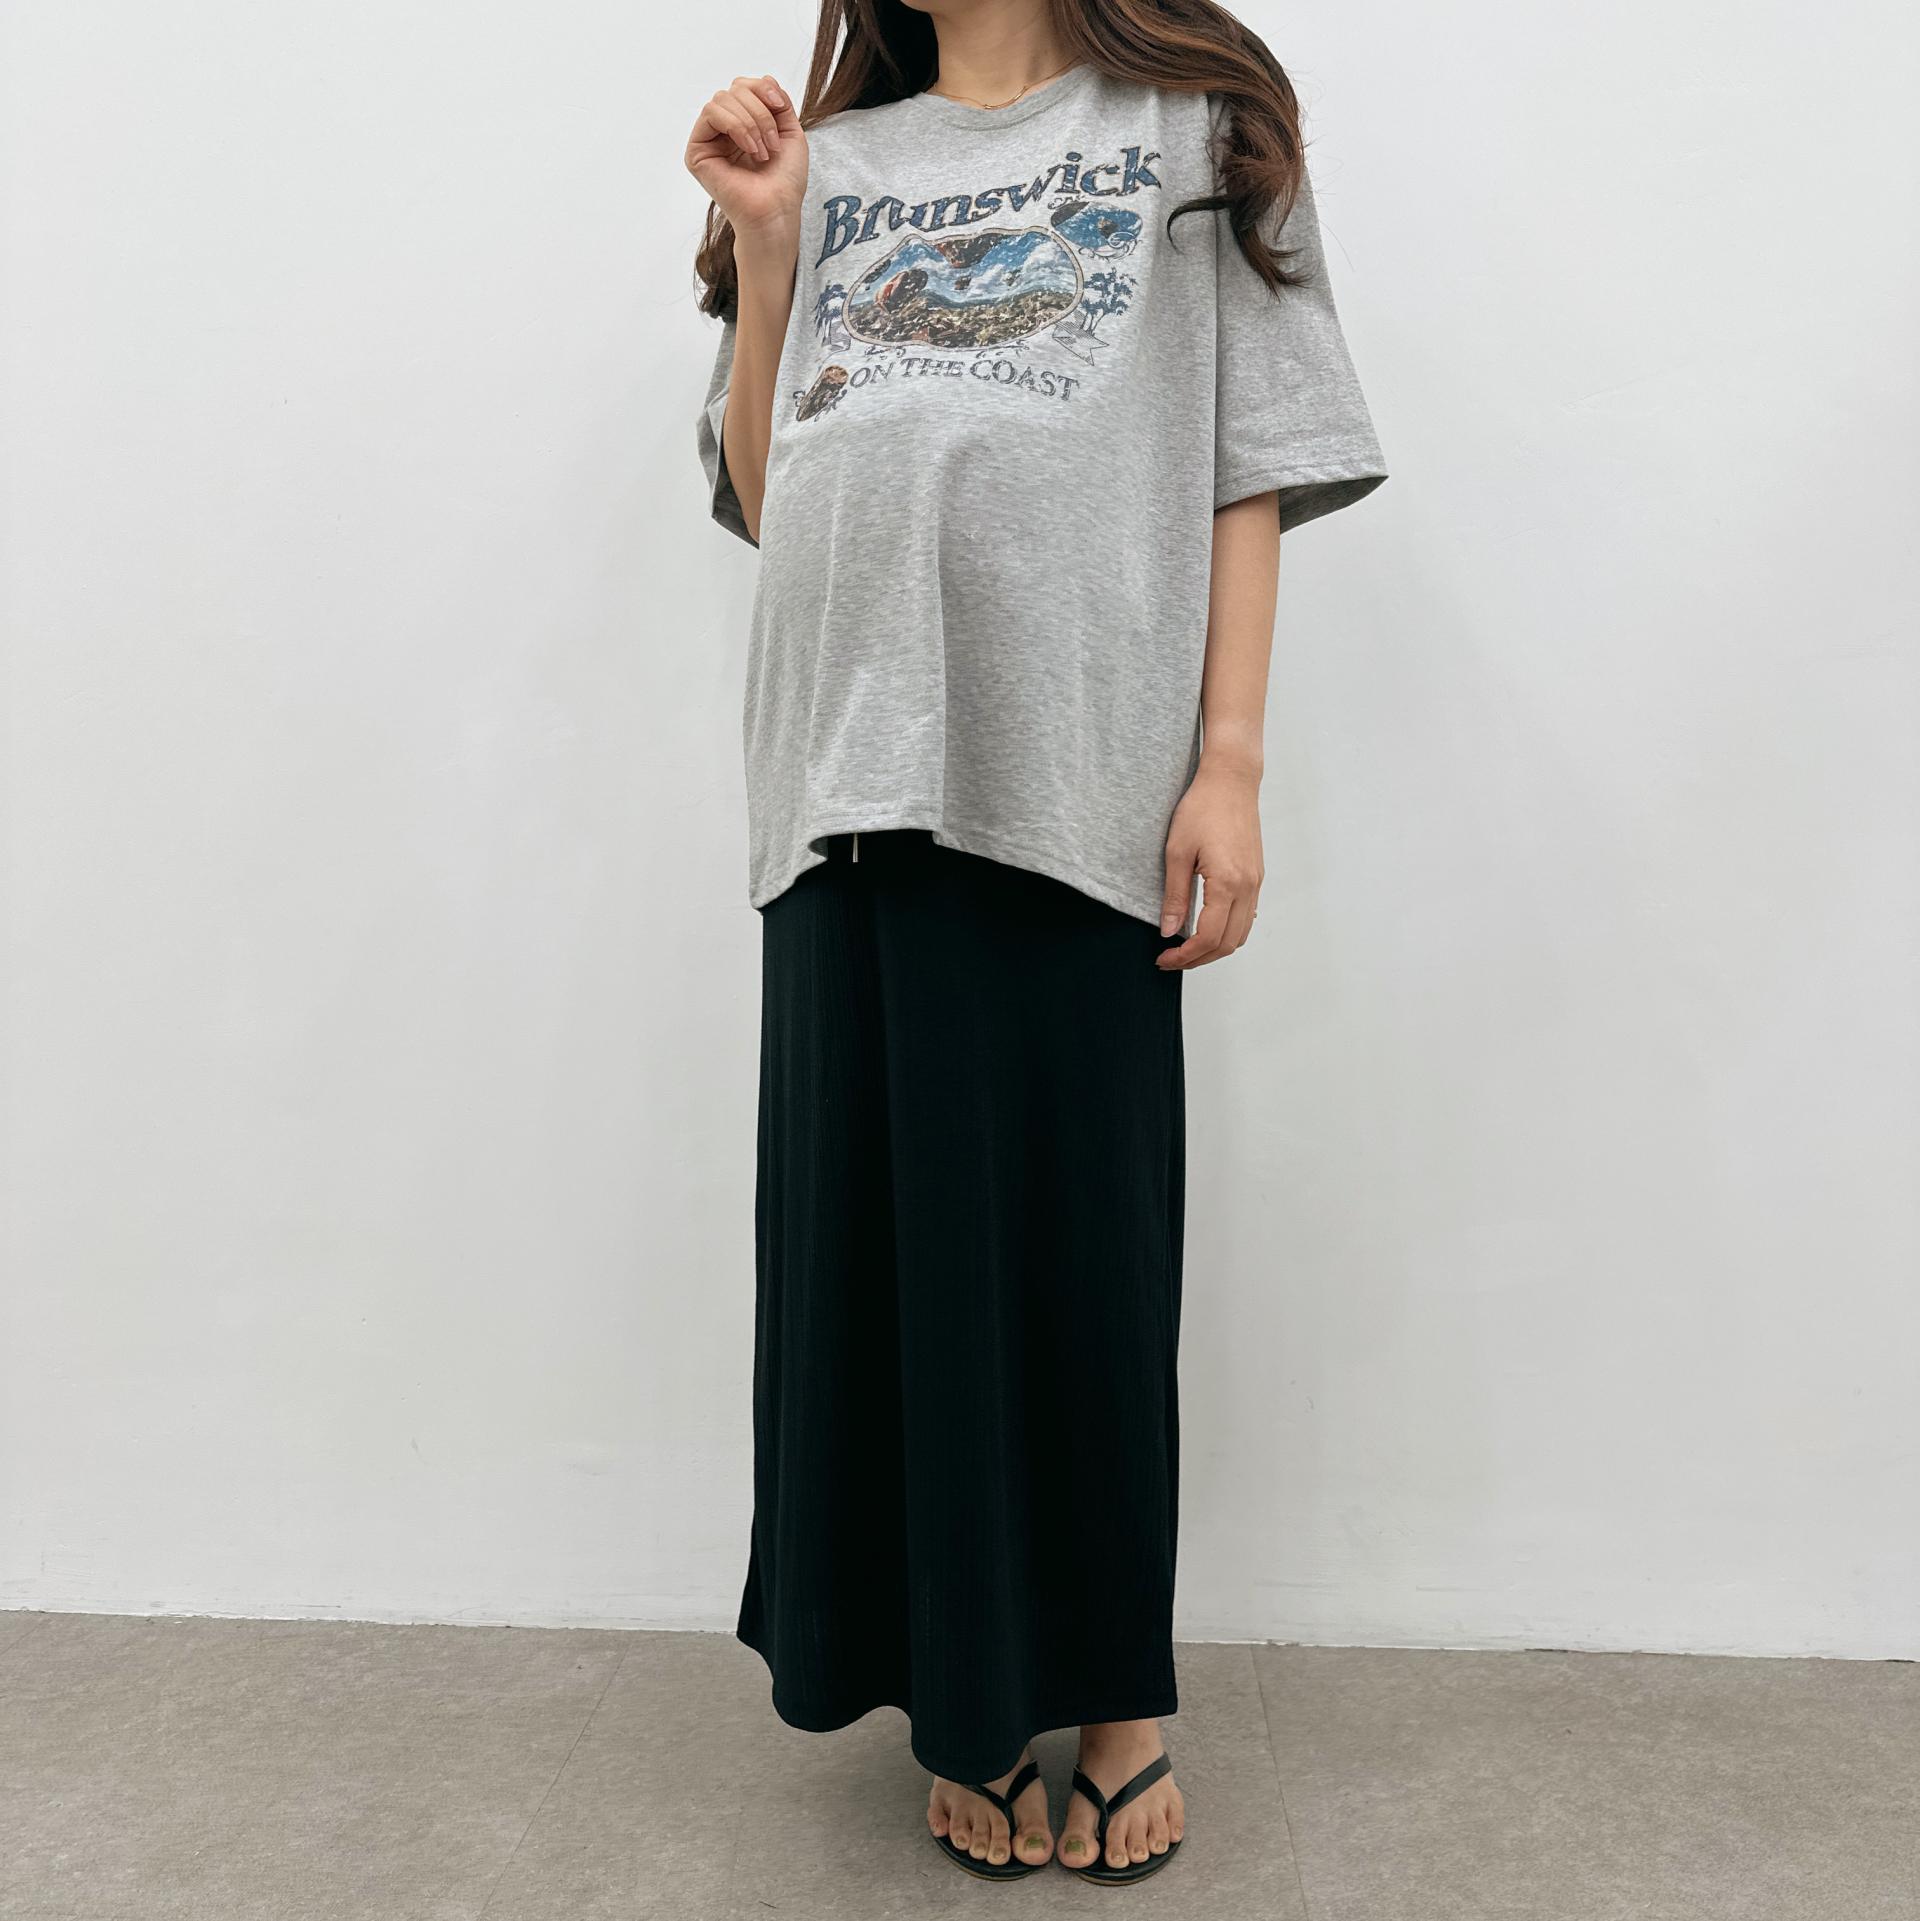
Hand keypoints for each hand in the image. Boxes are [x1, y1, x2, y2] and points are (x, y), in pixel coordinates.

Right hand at [684, 75, 807, 252]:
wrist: (777, 212)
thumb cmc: (785, 181)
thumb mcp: (790, 131)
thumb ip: (778, 101)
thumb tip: (765, 79)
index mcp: (743, 124)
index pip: (744, 86)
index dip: (763, 89)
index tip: (780, 107)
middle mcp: (723, 131)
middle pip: (734, 89)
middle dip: (760, 110)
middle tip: (773, 143)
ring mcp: (708, 140)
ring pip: (722, 98)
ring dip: (751, 121)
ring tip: (763, 152)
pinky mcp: (697, 152)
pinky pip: (711, 113)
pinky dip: (736, 125)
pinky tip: (749, 149)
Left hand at [1156, 762, 1263, 969]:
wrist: (1231, 781)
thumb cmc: (1203, 808)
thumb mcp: (1177, 852)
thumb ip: (1174, 896)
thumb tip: (1169, 931)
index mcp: (1228, 883)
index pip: (1208, 937)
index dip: (1184, 956)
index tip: (1164, 959)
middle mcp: (1248, 887)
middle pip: (1228, 944)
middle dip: (1198, 959)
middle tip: (1171, 960)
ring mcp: (1256, 883)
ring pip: (1241, 934)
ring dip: (1214, 948)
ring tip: (1186, 949)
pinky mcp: (1256, 876)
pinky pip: (1246, 917)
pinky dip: (1228, 932)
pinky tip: (1206, 928)